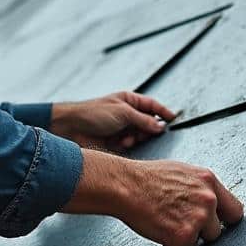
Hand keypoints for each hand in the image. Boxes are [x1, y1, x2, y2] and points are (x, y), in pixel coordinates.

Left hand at [50, 91, 176, 151]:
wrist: (71, 128)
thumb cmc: (93, 113)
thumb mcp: (122, 113)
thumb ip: (143, 120)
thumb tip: (160, 126)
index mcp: (129, 101)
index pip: (152, 105)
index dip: (163, 112)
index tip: (174, 119)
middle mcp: (127, 114)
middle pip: (148, 123)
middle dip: (148, 129)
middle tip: (144, 133)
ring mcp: (122, 128)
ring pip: (140, 135)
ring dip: (136, 138)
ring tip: (126, 138)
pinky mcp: (116, 142)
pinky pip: (130, 145)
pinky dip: (127, 144)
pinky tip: (120, 143)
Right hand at [62, 150, 245, 245]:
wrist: (126, 186)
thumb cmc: (147, 179)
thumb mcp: (183, 173)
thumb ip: (201, 188)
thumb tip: (212, 203)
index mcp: (209, 181)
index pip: (235, 210)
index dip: (224, 220)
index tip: (215, 225)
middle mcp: (209, 199)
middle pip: (218, 230)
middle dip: (201, 231)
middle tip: (179, 223)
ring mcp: (199, 217)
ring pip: (203, 241)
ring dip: (187, 239)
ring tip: (166, 223)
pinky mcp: (185, 234)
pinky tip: (159, 230)